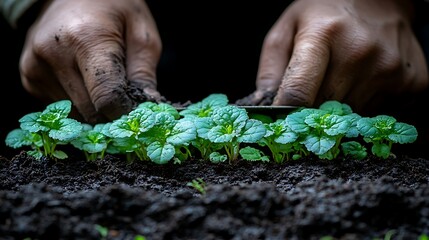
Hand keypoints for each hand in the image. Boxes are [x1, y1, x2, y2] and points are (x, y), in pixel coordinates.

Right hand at [19, 0, 161, 122]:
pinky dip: (78, 102)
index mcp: (85, 39)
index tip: (137, 111)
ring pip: (75, 113)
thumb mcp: (141, 33)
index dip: (126, 111)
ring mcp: (34, 67)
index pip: (106, 98)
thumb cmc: (113, 8)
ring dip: (94, 107)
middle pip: (90, 111)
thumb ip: (144, 73)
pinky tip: (84, 78)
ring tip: (102, 80)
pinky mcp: (28, 77)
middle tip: (123, 96)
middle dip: (111, 112)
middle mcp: (53, 54)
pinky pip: (61, 106)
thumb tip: (148, 108)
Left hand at [240, 0, 427, 112]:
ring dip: (339, 107)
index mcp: (322, 35)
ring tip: (341, 79)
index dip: (284, 113)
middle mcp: (359, 52)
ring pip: (350, 116)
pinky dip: (366, 105)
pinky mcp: (412, 82)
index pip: (298, 93)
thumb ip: (270, 69)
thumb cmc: (325, 15)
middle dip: (311, 109)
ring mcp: (389, 69)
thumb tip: (264, 107)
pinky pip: (378, 113)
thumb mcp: (287, 28)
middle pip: (322, 110)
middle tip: (312, 94)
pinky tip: (364, 81)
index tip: (280, 120)